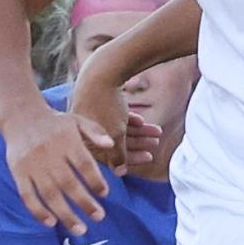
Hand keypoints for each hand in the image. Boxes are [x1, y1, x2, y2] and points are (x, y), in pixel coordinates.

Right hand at [4, 103, 110, 232]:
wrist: (20, 117)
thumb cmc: (55, 123)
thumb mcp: (77, 120)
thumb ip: (95, 131)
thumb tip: (110, 144)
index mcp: (66, 141)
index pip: (83, 164)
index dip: (95, 181)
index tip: (104, 194)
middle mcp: (49, 154)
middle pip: (69, 183)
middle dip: (85, 203)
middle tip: (99, 217)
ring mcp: (32, 165)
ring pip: (49, 194)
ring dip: (65, 214)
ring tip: (80, 229)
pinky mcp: (18, 172)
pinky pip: (27, 195)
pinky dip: (38, 211)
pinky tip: (51, 223)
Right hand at [71, 58, 161, 174]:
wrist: (100, 72)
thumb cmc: (106, 107)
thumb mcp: (116, 135)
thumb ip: (118, 155)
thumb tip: (120, 172)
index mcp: (86, 140)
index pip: (110, 156)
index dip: (132, 158)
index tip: (150, 157)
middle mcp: (85, 130)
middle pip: (115, 141)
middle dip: (139, 143)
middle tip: (156, 143)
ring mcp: (90, 115)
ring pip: (117, 128)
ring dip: (139, 131)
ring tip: (158, 131)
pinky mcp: (95, 102)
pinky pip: (114, 116)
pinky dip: (128, 119)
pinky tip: (141, 120)